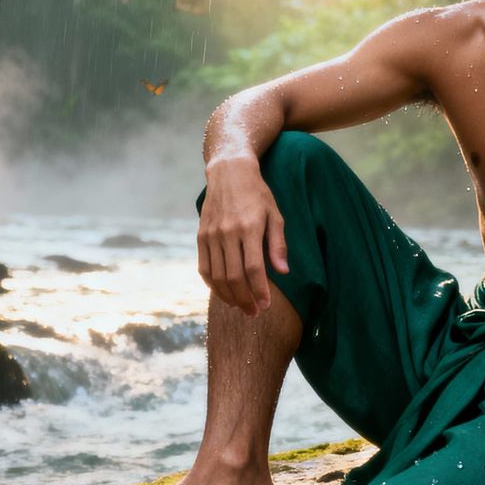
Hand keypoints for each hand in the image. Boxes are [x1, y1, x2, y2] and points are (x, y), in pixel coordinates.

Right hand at [197, 159, 288, 315]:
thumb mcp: (275, 215)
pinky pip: (204, 267)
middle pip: (234, 276)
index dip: (260, 290)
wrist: (229, 172)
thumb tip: (283, 272)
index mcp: (249, 227)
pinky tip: (223, 292)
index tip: (266, 306)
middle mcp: (228, 232)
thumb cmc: (257, 195)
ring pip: (217, 275)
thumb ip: (278, 245)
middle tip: (254, 312)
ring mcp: (211, 235)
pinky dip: (212, 284)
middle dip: (245, 299)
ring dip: (228, 296)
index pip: (254, 268)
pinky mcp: (201, 236)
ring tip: (240, 306)